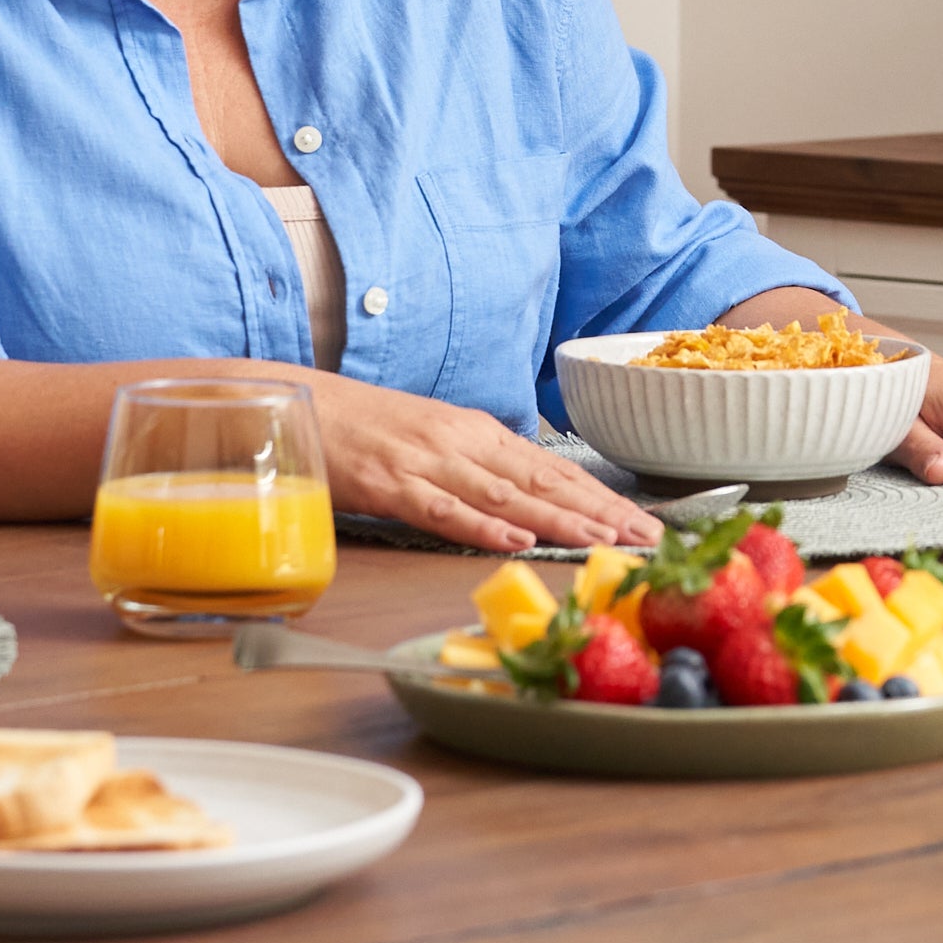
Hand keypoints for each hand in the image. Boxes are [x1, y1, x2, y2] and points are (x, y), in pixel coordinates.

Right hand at [301, 379, 655, 553]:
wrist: (293, 400)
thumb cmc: (362, 428)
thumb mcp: (431, 441)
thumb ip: (474, 467)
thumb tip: (522, 500)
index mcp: (476, 432)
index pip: (554, 470)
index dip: (603, 498)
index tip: (646, 524)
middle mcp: (462, 442)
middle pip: (543, 482)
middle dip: (601, 512)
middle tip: (649, 539)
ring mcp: (426, 462)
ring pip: (505, 496)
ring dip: (559, 521)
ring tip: (605, 542)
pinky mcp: (388, 483)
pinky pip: (441, 508)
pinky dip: (481, 524)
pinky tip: (515, 539)